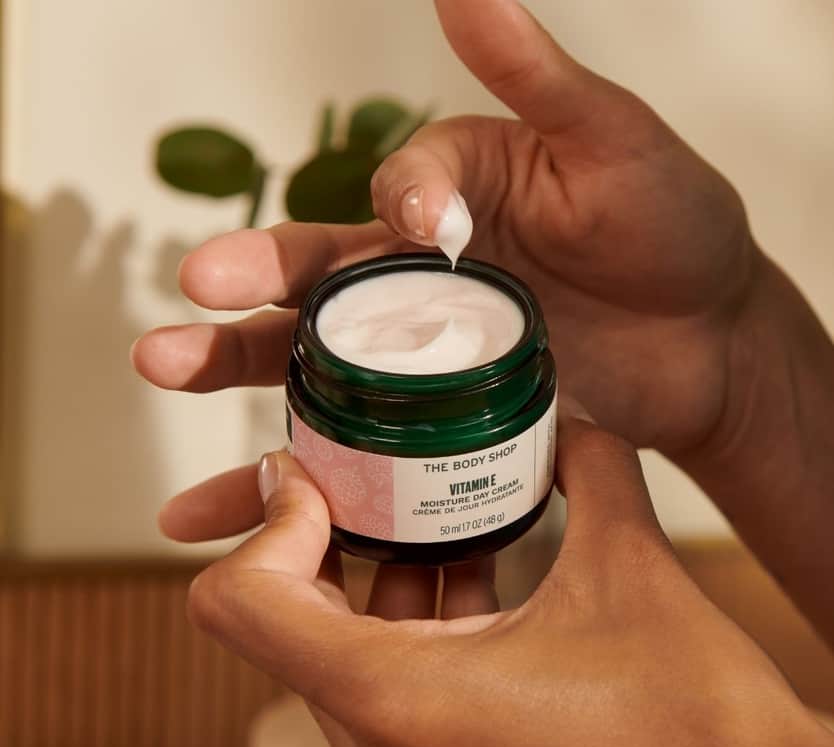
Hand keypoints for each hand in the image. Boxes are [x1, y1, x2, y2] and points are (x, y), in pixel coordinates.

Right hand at [132, 0, 759, 542]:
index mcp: (450, 199)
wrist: (709, 343)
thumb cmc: (672, 228)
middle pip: (314, 281)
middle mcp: (416, 278)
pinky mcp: (435, 427)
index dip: (403, 209)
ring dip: (234, 370)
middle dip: (248, 286)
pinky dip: (302, 477)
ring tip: (164, 369)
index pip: (396, 195)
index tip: (434, 234)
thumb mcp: (612, 144)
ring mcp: (421, 359)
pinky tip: (242, 501)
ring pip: (311, 364)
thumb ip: (537, 81)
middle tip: (191, 294)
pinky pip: (359, 449)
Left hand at [188, 409, 833, 746]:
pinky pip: (384, 703)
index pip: (246, 604)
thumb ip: (590, 469)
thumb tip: (566, 421)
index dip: (268, 523)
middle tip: (369, 483)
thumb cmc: (700, 731)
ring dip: (378, 589)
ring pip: (340, 664)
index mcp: (404, 703)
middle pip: (289, 628)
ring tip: (434, 529)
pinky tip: (473, 589)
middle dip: (329, 545)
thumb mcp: (633, 569)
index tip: (311, 479)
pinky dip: (408, 638)